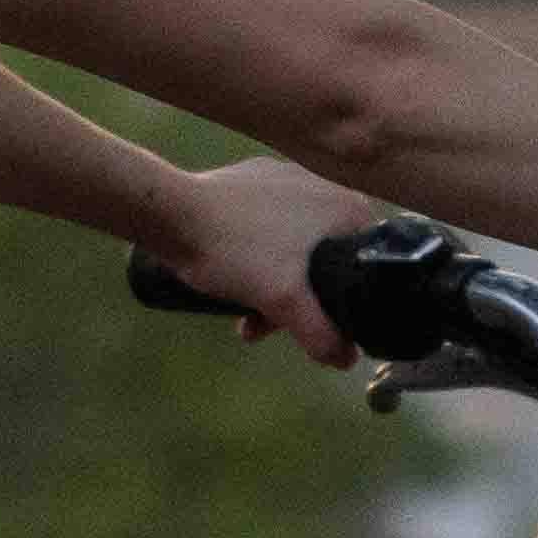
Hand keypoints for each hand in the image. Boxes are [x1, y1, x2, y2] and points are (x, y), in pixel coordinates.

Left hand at [135, 155, 368, 360]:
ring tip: (246, 318)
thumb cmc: (234, 250)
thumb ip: (320, 334)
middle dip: (298, 301)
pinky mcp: (255, 180)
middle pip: (326, 260)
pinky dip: (260, 257)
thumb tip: (346, 359)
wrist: (173, 213)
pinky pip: (271, 228)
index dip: (342, 301)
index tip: (311, 323)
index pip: (364, 264)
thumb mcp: (283, 302)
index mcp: (346, 205)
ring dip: (275, 287)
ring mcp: (287, 178)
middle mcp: (324, 184)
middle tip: (268, 326)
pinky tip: (236, 279)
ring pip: (296, 247)